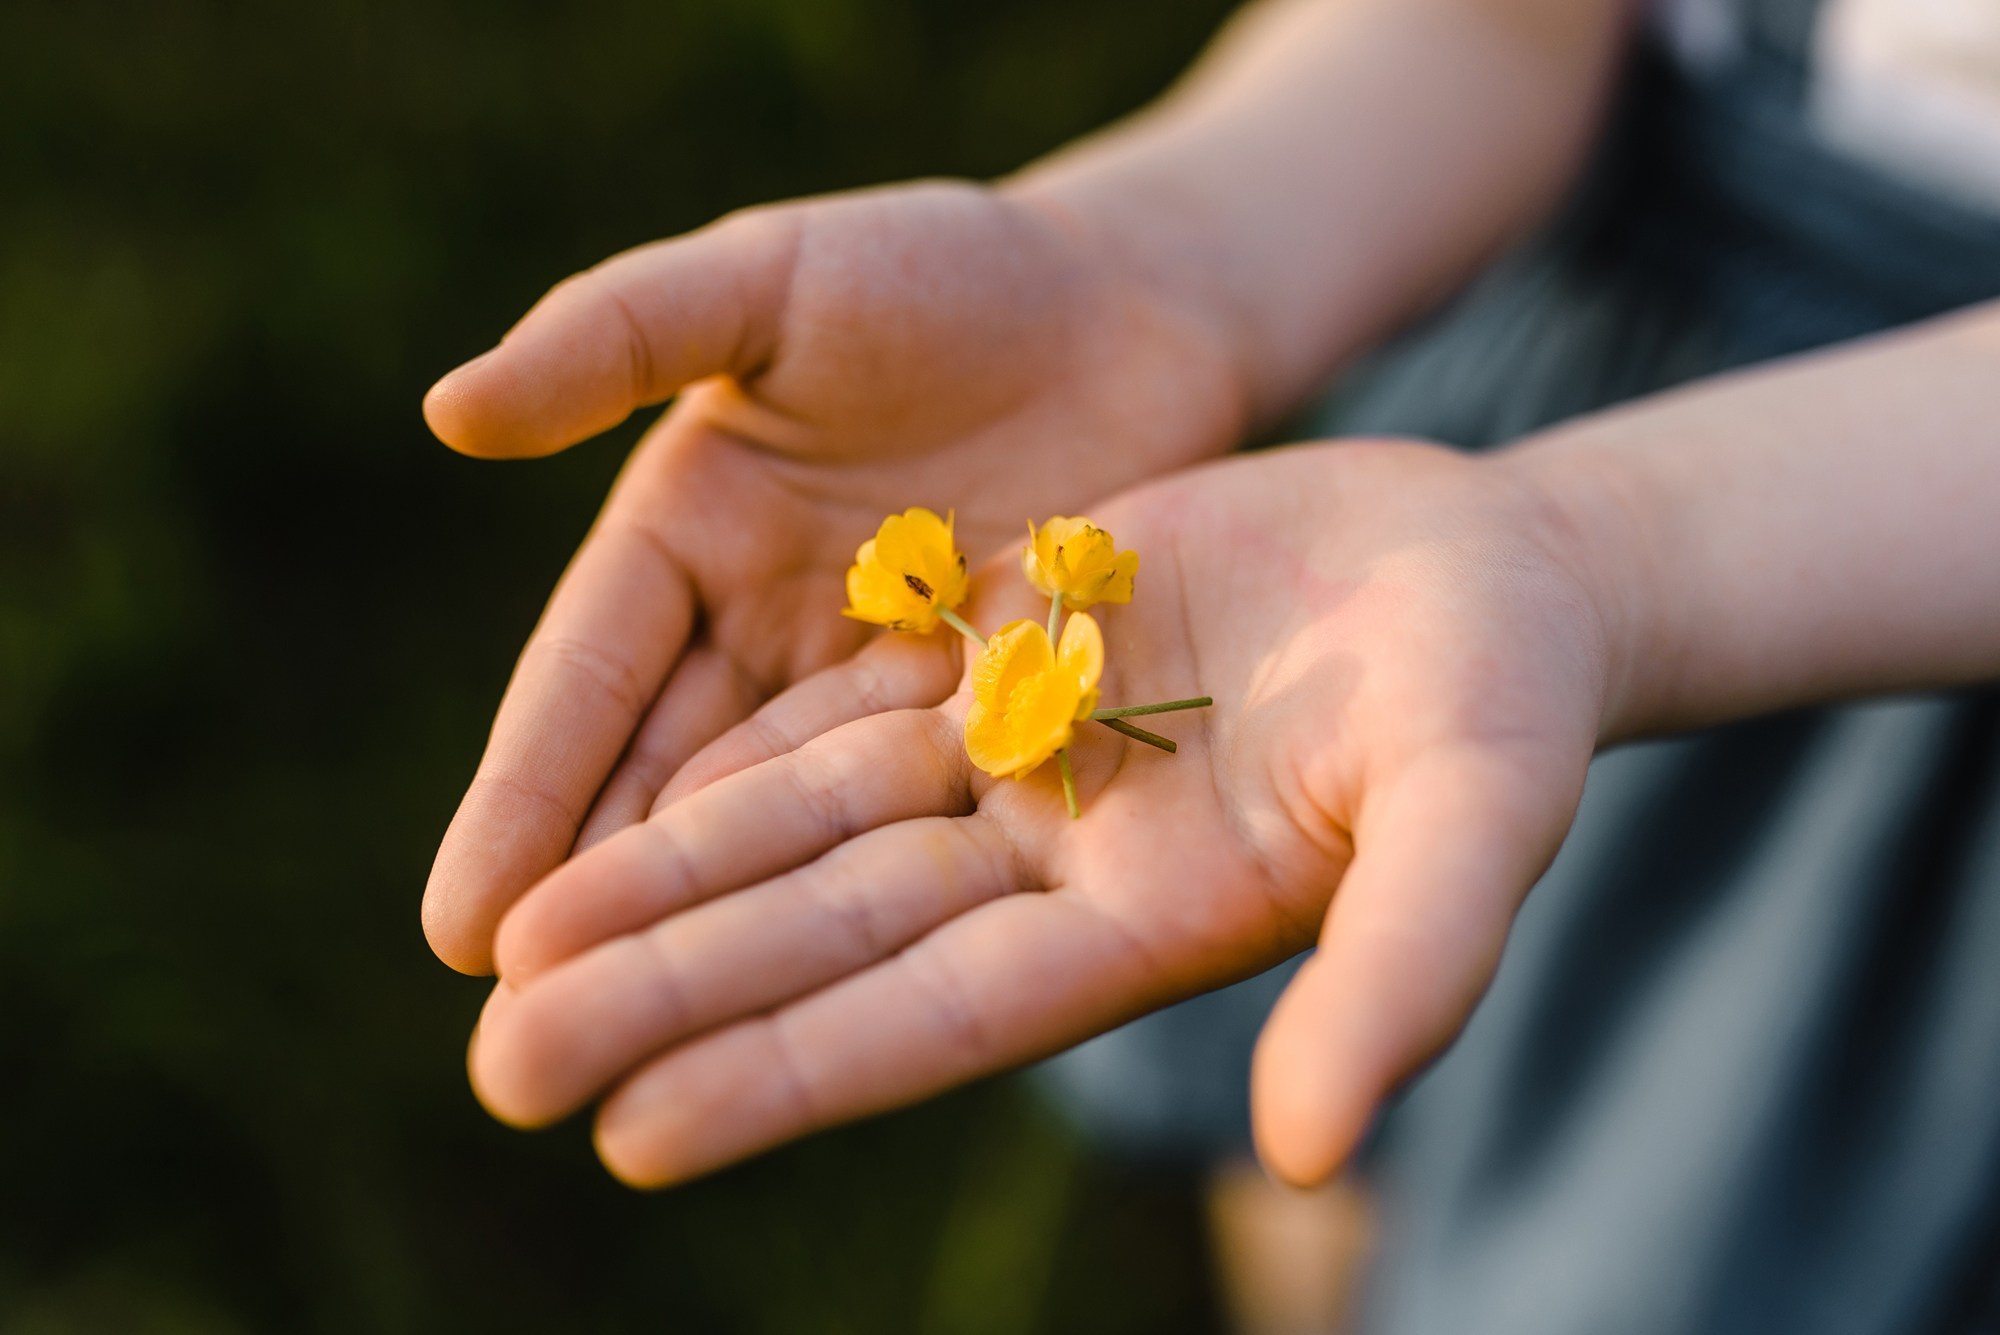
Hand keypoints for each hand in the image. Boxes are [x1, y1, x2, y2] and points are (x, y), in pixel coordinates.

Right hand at [421, 179, 1249, 972]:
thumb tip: (446, 412)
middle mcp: (762, 633)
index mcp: (684, 537)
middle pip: (664, 790)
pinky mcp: (988, 719)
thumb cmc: (941, 269)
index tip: (459, 929)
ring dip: (721, 939)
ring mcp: (875, 689)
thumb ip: (621, 334)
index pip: (584, 686)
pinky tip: (830, 998)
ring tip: (651, 1057)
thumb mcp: (771, 279)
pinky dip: (865, 902)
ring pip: (781, 832)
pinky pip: (914, 822)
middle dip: (598, 917)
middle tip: (519, 1052)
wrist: (1130, 303)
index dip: (525, 803)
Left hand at [466, 439, 1617, 1186]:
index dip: (788, 1071)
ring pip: (814, 826)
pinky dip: (742, 751)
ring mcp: (1027, 754)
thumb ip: (1400, 976)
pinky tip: (622, 787)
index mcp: (1148, 924)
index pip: (935, 1017)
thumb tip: (1313, 1160)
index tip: (632, 1135)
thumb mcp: (1476, 818)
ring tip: (513, 944)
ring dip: (669, 879)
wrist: (1490, 566)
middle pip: (833, 935)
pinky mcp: (1011, 647)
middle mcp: (1059, 859)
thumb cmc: (1509, 697)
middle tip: (501, 1066)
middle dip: (674, 993)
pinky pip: (849, 703)